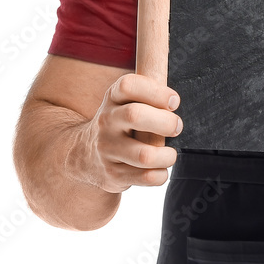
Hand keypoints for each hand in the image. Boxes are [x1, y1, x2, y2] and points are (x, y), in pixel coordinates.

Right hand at [78, 74, 182, 192]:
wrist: (86, 156)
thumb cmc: (121, 123)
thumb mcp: (126, 102)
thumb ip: (149, 96)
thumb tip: (176, 101)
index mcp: (113, 98)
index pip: (128, 86)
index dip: (156, 91)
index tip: (174, 102)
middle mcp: (106, 121)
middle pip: (135, 115)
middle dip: (165, 122)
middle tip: (177, 127)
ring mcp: (107, 149)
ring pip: (144, 155)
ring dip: (166, 156)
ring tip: (170, 154)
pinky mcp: (112, 174)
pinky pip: (145, 177)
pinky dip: (160, 174)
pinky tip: (160, 169)